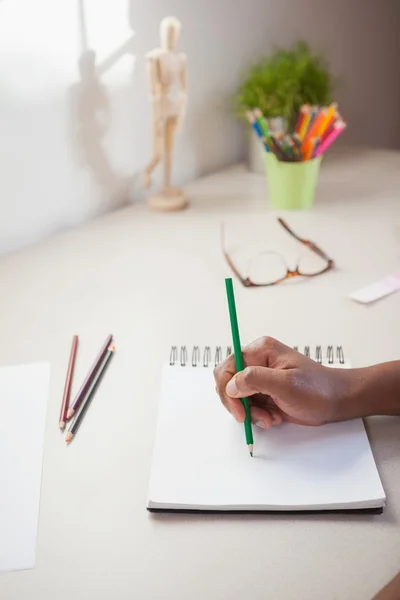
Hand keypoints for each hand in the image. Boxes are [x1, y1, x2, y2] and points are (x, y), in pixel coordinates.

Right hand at [214, 337, 351, 428]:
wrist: (336, 402)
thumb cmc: (318, 389)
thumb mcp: (286, 384)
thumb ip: (255, 380)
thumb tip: (231, 385)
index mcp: (260, 350)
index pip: (227, 368)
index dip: (228, 391)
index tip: (239, 411)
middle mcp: (256, 361)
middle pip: (228, 384)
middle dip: (240, 405)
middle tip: (256, 417)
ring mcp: (260, 378)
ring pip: (238, 399)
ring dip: (251, 413)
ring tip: (271, 418)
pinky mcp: (264, 392)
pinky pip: (249, 406)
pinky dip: (258, 416)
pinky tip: (274, 417)